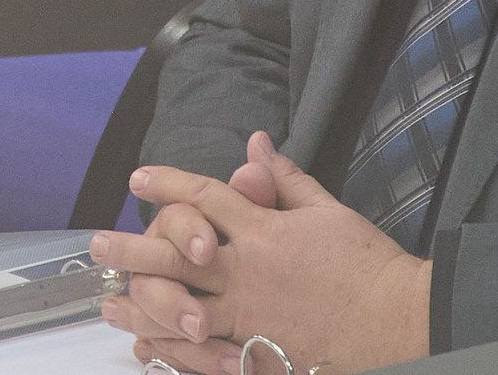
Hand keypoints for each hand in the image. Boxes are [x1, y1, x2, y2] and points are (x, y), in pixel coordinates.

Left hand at [94, 135, 428, 374]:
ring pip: (181, 307)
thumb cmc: (367, 265)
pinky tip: (150, 347)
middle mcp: (248, 271)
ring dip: (141, 304)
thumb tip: (255, 143)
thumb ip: (284, 179)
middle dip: (131, 250)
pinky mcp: (260, 353)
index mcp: (263, 230)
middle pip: (176, 255)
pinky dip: (175, 350)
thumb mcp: (326, 210)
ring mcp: (251, 315)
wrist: (401, 321)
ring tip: (109, 303)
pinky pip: (206, 352)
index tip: (137, 179)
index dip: (167, 184)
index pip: (204, 197)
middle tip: (96, 248)